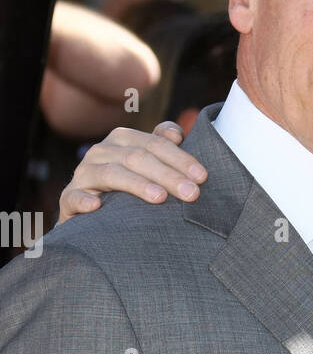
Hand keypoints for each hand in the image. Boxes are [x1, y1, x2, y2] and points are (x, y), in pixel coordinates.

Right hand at [59, 122, 207, 222]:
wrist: (91, 218)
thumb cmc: (127, 190)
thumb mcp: (146, 167)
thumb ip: (162, 147)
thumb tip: (176, 134)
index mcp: (123, 140)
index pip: (156, 144)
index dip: (180, 158)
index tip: (203, 177)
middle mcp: (102, 151)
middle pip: (138, 158)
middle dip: (168, 175)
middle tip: (192, 193)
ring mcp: (84, 174)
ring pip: (112, 174)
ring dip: (137, 185)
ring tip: (160, 198)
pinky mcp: (69, 198)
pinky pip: (74, 197)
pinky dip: (84, 201)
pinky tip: (97, 206)